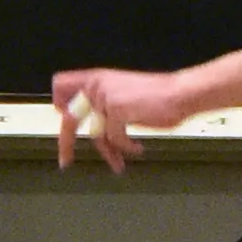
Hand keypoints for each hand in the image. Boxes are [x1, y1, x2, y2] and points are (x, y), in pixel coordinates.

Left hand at [50, 65, 183, 173]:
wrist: (182, 93)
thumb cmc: (160, 97)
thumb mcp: (125, 95)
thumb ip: (106, 104)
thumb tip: (94, 128)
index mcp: (98, 77)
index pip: (61, 84)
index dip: (59, 104)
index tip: (62, 118)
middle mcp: (97, 84)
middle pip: (70, 118)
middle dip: (66, 143)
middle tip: (65, 161)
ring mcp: (106, 97)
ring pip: (97, 135)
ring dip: (110, 152)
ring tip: (118, 164)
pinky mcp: (116, 110)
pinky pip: (115, 139)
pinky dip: (126, 148)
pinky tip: (137, 149)